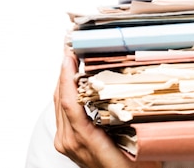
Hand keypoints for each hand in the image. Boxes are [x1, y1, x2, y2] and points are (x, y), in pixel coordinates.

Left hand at [53, 48, 160, 167]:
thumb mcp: (133, 142)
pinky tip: (76, 84)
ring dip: (65, 81)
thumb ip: (127, 119)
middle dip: (64, 72)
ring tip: (74, 61)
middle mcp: (69, 140)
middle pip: (60, 98)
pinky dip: (67, 94)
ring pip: (59, 104)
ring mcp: (66, 143)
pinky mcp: (67, 144)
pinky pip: (63, 113)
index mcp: (82, 139)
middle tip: (72, 49)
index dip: (67, 75)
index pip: (69, 100)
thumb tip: (129, 89)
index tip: (69, 55)